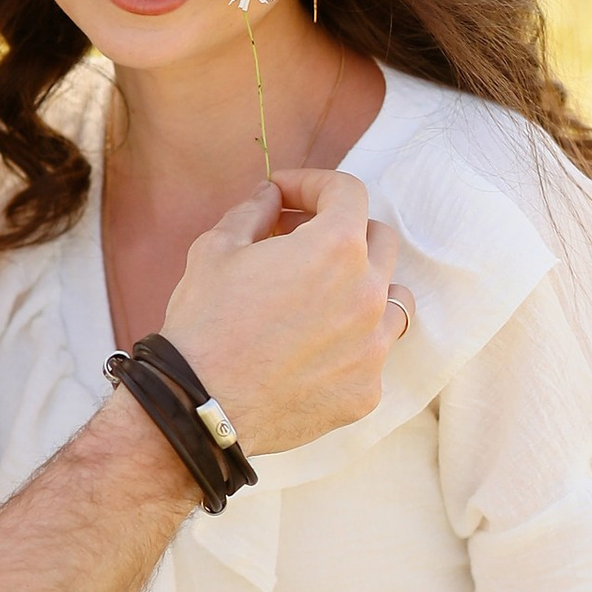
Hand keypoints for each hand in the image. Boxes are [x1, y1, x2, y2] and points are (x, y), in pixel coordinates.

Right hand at [160, 167, 405, 457]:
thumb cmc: (205, 323)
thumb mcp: (217, 250)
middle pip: (379, 240)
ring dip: (363, 287)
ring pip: (393, 299)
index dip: (314, 184)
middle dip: (341, 231)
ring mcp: (373, 346)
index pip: (348, 193)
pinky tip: (313, 350)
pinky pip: (373, 355)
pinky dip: (350, 343)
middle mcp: (368, 294)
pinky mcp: (366, 390)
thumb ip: (254, 212)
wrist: (199, 406)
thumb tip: (271, 196)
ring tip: (323, 298)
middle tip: (298, 244)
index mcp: (336, 248)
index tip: (286, 195)